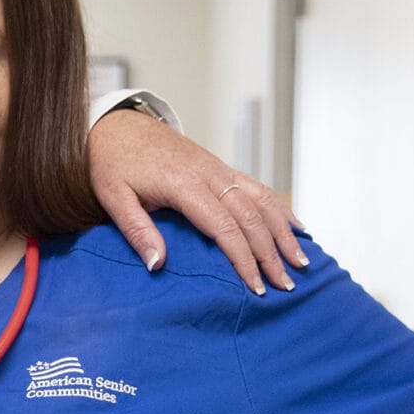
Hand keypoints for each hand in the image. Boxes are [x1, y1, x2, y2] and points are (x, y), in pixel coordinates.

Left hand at [88, 109, 306, 293]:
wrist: (116, 125)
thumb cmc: (112, 163)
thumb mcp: (114, 197)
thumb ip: (137, 230)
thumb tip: (158, 266)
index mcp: (185, 184)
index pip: (225, 227)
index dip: (244, 259)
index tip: (254, 287)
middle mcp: (210, 174)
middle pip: (251, 217)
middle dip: (272, 253)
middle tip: (285, 285)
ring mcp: (218, 169)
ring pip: (263, 200)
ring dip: (284, 232)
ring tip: (301, 261)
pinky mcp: (220, 167)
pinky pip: (258, 187)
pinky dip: (280, 207)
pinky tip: (296, 226)